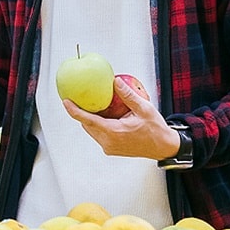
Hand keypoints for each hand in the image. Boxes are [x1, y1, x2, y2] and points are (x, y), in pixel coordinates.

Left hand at [64, 76, 181, 159]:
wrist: (164, 148)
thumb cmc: (156, 129)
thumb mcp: (144, 109)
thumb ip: (128, 95)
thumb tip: (114, 81)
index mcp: (113, 132)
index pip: (87, 120)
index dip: (74, 111)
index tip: (65, 101)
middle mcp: (108, 142)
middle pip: (87, 125)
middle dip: (82, 112)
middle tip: (80, 97)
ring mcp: (109, 147)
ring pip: (92, 130)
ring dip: (91, 118)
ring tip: (94, 104)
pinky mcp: (111, 149)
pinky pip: (99, 134)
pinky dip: (99, 124)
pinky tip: (105, 114)